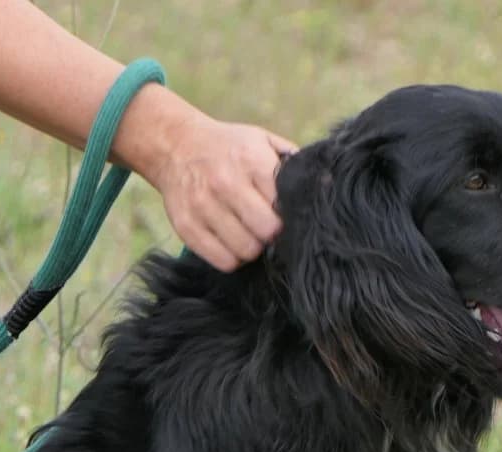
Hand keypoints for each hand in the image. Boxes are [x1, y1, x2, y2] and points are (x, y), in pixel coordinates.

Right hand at [151, 116, 296, 271]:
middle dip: (272, 235)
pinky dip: (232, 258)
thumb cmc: (229, 147)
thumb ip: (291, 162)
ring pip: (245, 251)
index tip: (284, 216)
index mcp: (251, 161)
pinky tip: (232, 242)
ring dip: (252, 249)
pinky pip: (222, 261)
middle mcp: (225, 183)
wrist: (175, 145)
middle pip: (266, 232)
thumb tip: (326, 183)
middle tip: (268, 229)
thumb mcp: (262, 141)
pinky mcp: (186, 226)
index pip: (283, 208)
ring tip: (249, 235)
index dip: (288, 217)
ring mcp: (203, 205)